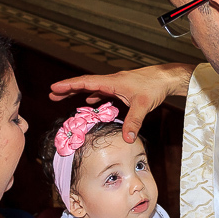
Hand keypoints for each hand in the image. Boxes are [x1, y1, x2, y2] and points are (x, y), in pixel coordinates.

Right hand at [49, 64, 195, 141]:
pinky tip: (90, 102)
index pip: (86, 82)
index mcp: (112, 82)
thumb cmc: (155, 87)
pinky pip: (103, 92)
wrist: (166, 78)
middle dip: (68, 89)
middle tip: (52, 94)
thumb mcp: (142, 105)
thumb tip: (126, 138)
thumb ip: (133, 121)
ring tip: (64, 97)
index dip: (69, 85)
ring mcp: (117, 84)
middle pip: (85, 84)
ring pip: (93, 88)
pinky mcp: (122, 88)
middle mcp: (112, 81)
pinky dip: (94, 97)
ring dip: (78, 92)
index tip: (54, 88)